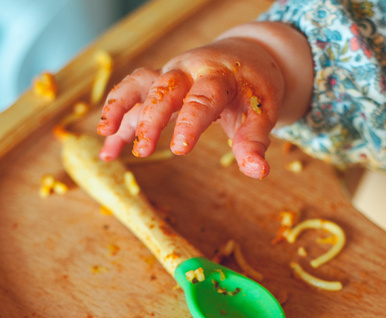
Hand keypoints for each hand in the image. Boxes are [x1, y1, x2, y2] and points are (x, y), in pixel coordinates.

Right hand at [97, 36, 286, 178]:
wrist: (245, 58)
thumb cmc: (253, 89)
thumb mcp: (261, 113)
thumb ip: (255, 142)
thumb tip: (259, 173)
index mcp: (218, 77)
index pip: (202, 99)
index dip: (190, 123)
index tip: (180, 149)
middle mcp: (189, 72)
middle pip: (163, 89)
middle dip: (151, 119)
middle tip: (143, 150)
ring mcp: (170, 75)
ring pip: (139, 85)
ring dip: (120, 108)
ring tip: (105, 136)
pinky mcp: (159, 85)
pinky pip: (133, 97)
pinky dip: (118, 119)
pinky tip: (109, 149)